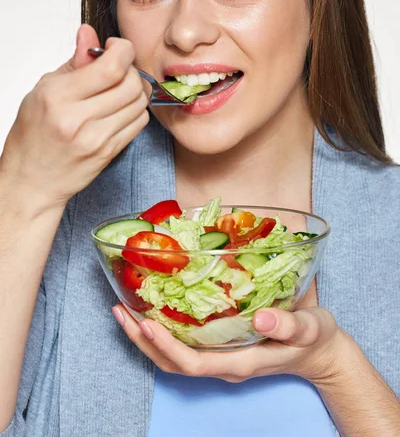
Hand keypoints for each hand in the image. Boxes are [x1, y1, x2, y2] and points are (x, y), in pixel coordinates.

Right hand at [0, 24, 148, 210]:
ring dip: (135, 89)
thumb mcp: (44, 90)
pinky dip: (136, 110)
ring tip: (119, 88)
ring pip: (139, 102)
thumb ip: (73, 62)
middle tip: (118, 68)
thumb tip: (89, 34)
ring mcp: (97, 138)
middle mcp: (79, 119)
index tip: (116, 47)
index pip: (111, 66)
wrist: (32, 181)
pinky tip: (121, 108)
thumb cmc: (33, 136)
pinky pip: (139, 122)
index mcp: (58, 97)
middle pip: (130, 83)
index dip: (123, 50)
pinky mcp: (110, 152)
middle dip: (130, 68)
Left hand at [112, 302, 342, 384]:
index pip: (191, 363)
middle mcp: (223, 364)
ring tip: (126, 311)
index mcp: (238, 363)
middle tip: (121, 312)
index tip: (147, 322)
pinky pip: (184, 344)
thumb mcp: (309, 329)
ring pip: (173, 357)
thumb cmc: (314, 339)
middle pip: (172, 363)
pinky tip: (155, 310)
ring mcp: (220, 358)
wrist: (319, 351)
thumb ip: (287, 326)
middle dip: (143, 340)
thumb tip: (261, 319)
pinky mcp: (220, 347)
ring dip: (147, 337)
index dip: (166, 345)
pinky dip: (163, 331)